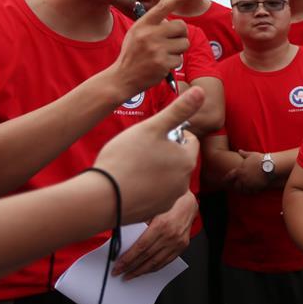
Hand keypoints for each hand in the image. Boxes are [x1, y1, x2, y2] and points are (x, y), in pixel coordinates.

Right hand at [94, 87, 202, 223]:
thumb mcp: (153, 127)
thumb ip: (179, 109)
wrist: (102, 198)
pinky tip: (128, 183)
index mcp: (187, 160)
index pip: (189, 140)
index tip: (153, 135)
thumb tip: (200, 92)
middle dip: (163, 152)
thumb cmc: (126, 158)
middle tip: (140, 149)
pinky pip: (154, 194)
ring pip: (166, 177)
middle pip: (178, 159)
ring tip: (132, 166)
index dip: (171, 133)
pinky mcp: (155, 211)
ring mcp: (170, 199)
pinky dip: (145, 187)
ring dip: (155, 170)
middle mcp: (184, 182)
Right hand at [109, 0, 193, 97]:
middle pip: (182, 26)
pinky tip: (161, 65)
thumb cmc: (133, 54)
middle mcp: (149, 34)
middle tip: (171, 42)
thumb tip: (175, 22)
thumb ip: (152, 25)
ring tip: (164, 54)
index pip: (163, 7)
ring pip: (184, 43)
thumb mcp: (136, 34)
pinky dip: (173, 63)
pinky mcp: (163, 63)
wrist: (122, 77)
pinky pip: (180, 59)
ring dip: (179, 50)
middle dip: (180, 34)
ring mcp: (157, 49)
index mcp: (143, 24)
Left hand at [112, 191, 197, 279]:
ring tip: (130, 275)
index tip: (118, 265)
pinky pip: (166, 261)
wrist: (188, 204)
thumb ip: (140, 224)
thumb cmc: (169, 205)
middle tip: (119, 272)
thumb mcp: (152, 210)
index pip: (141, 247)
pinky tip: (145, 270)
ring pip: (156, 262)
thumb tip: (125, 240)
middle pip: (147, 256)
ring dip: (141, 271)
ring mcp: (177, 242)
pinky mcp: (182, 246)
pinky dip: (155, 268)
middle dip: (131, 266)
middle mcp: (170, 235)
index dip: (128, 258)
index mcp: (161, 225)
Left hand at [222, 150, 269, 193]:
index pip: (229, 176)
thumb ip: (244, 154)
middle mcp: (242, 178)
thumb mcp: (251, 155)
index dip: (226, 179)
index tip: (223, 181)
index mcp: (240, 170)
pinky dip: (251, 191)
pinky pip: (251, 192)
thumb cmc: (260, 159)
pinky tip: (254, 190)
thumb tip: (239, 150)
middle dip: (236, 186)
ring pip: (243, 190)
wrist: (270, 165)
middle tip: (236, 187)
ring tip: (245, 190)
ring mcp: (248, 184)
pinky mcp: (255, 188)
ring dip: (244, 190)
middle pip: (236, 185)